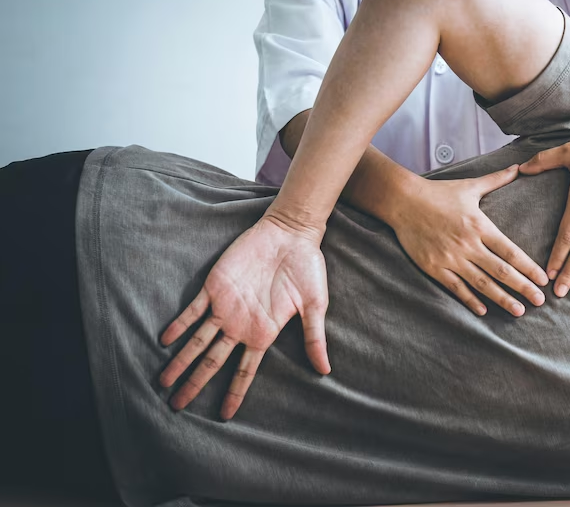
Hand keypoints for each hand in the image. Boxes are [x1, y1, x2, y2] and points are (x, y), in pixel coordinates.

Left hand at [158, 214, 330, 419]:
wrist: (291, 235)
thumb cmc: (307, 268)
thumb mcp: (315, 305)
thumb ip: (314, 337)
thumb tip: (325, 371)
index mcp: (263, 333)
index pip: (245, 371)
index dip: (234, 393)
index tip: (225, 415)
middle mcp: (240, 325)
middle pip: (213, 362)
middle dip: (194, 384)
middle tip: (176, 406)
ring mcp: (226, 307)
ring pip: (197, 340)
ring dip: (180, 360)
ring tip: (163, 381)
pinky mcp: (215, 287)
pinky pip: (192, 310)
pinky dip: (179, 325)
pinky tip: (165, 339)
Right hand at [391, 165, 548, 315]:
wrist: (403, 201)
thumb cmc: (438, 193)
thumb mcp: (470, 185)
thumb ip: (496, 180)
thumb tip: (519, 167)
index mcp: (479, 225)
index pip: (510, 251)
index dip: (528, 267)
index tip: (542, 280)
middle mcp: (468, 244)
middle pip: (501, 271)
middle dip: (522, 287)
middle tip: (540, 302)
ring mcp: (450, 258)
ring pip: (481, 283)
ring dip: (501, 299)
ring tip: (519, 311)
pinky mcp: (434, 267)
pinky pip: (455, 288)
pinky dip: (470, 300)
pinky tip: (483, 311)